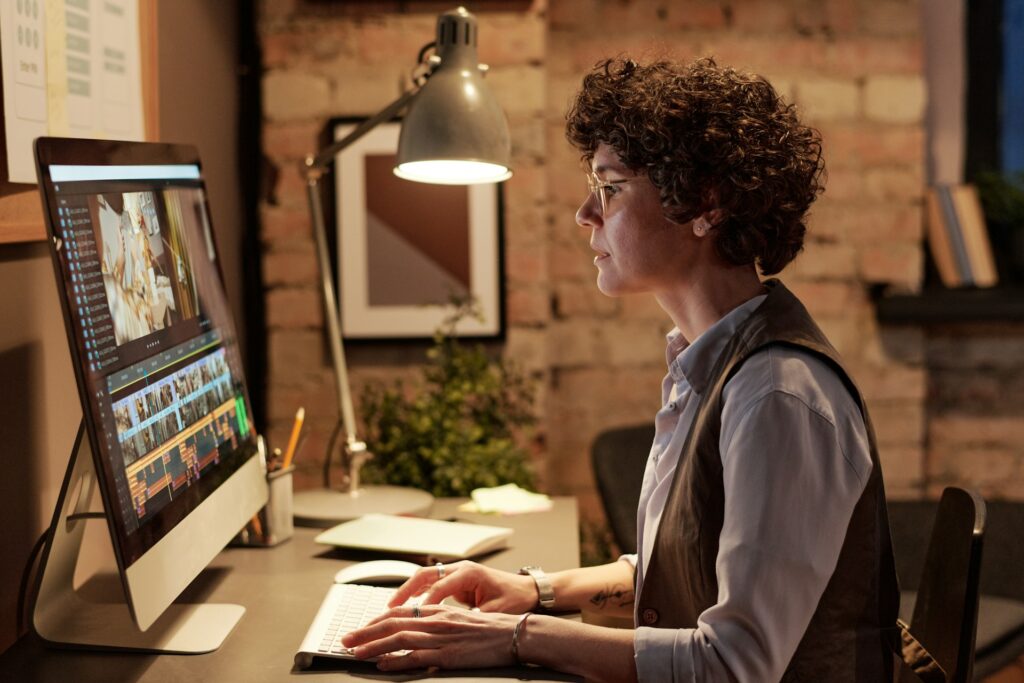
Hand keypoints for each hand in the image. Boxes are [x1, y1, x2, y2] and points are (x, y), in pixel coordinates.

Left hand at [342, 603, 520, 670]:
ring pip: (399, 639)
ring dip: (373, 646)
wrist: (515, 633)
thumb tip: (417, 633)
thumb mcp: (460, 620)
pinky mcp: (448, 654)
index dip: (375, 621)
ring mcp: (441, 638)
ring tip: (355, 653)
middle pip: (392, 624)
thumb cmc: (491, 628)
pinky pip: (416, 657)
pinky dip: (397, 661)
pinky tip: (383, 665)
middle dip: (365, 632)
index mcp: (438, 611)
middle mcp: (436, 621)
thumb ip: (438, 624)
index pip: (399, 613)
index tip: (359, 629)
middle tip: (345, 641)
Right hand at [387, 561, 536, 612]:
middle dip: (405, 591)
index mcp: (469, 573)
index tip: (411, 618)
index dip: (424, 603)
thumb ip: (473, 618)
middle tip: (389, 608)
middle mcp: (460, 568)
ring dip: (407, 591)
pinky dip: (417, 593)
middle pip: (425, 575)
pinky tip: (406, 605)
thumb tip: (454, 630)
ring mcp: (457, 572)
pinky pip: (431, 584)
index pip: (439, 586)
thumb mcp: (495, 611)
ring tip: (391, 607)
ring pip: (425, 577)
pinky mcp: (456, 580)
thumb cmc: (515, 599)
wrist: (527, 590)